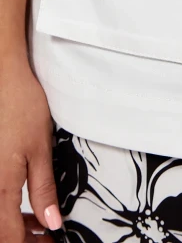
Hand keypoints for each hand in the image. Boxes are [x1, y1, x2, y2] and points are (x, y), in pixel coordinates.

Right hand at [0, 57, 62, 242]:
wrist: (4, 79)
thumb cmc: (22, 108)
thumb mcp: (40, 150)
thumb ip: (43, 190)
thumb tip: (52, 224)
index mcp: (0, 187)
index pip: (9, 236)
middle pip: (0, 229)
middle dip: (22, 237)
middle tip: (46, 236)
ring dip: (15, 226)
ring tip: (39, 223)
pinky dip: (8, 209)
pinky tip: (25, 205)